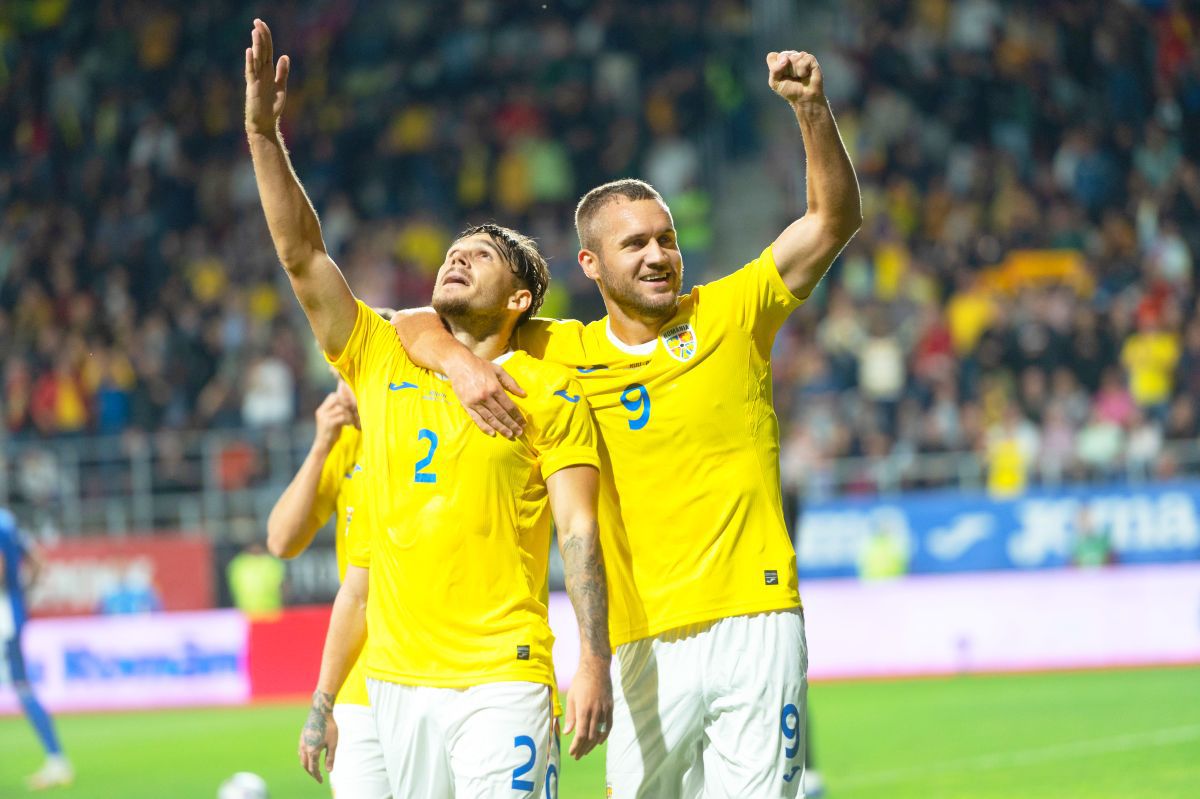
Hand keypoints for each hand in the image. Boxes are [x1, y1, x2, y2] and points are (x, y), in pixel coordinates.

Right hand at [245, 18, 289, 135]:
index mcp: (268, 71)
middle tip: (257, 21)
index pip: (267, 51)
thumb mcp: (281, 87)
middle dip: (260, 37)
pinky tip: (249, 52)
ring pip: (256, 59)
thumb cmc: (271, 106)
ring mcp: (255, 79)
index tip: (262, 25)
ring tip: (255, 32)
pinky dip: (250, 62)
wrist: (264, 122)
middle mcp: (261, 73)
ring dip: (256, 45)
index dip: (266, 38)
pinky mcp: (252, 87)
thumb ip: (283, 72)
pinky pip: (251, 72)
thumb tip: (285, 56)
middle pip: (261, 51)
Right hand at [298, 690, 337, 782]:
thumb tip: (329, 771)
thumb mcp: (332, 743)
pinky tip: (308, 756)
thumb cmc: (329, 727)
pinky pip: (300, 751)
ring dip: (307, 765)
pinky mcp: (301, 737)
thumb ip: (330, 758)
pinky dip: (304, 758)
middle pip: (305, 765)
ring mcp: (301, 742)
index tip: (320, 781)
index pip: (313, 769)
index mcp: (312, 751)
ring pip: (302, 758)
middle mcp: (304, 748)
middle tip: (317, 777)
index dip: (317, 776)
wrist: (320, 712)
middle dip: (311, 772)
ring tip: (312, 769)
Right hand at [312, 393, 355, 453]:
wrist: (324, 445)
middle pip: (337, 399)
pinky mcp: (328, 424)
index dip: (343, 398)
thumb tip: (350, 400)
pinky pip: (342, 417)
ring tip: (351, 421)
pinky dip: (348, 420)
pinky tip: (348, 425)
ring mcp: (324, 417)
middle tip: (352, 412)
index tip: (350, 406)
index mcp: (322, 409)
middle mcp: (321, 411)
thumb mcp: (333, 418)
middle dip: (347, 404)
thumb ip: (338, 409)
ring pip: (341, 409)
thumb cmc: (331, 432)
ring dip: (349, 414)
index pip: (333, 396)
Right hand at [445, 353, 526, 438]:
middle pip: (501, 415)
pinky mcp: (466, 406)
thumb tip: (523, 394)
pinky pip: (477, 419)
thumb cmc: (480, 366)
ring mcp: (475, 403)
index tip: (523, 423)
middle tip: (519, 433)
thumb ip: (511, 382)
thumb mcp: (498, 370)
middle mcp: (486, 397)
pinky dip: (485, 427)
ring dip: (501, 428)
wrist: (458, 364)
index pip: (509, 406)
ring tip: (510, 435)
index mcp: (495, 388)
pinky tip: (492, 433)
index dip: (517, 416)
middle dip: (512, 425)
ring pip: (491, 419)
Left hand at [563, 659, 612, 759]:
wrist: (596, 668)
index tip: (572, 752)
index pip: (581, 734)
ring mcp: (604, 709)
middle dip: (583, 748)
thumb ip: (570, 716)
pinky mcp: (610, 707)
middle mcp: (595, 711)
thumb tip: (568, 732)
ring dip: (592, 744)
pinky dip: (604, 735)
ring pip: (600, 732)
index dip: (577, 746)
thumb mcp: (571, 697)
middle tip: (577, 756)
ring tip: (586, 751)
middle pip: (590, 736)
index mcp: (583, 709)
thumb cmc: (580, 681)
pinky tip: (599, 742)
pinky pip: (609, 725)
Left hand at [766, 50, 823, 106]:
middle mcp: (790, 55)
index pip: (772, 56)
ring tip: (799, 77)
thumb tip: (785, 59)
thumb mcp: (775, 82)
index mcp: (780, 60)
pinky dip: (803, 71)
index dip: (776, 67)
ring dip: (795, 72)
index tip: (781, 76)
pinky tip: (806, 75)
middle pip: (783, 56)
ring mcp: (801, 56)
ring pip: (794, 57)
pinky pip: (804, 60)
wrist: (804, 98)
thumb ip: (774, 69)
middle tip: (792, 78)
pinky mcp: (810, 59)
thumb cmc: (789, 90)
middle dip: (786, 70)